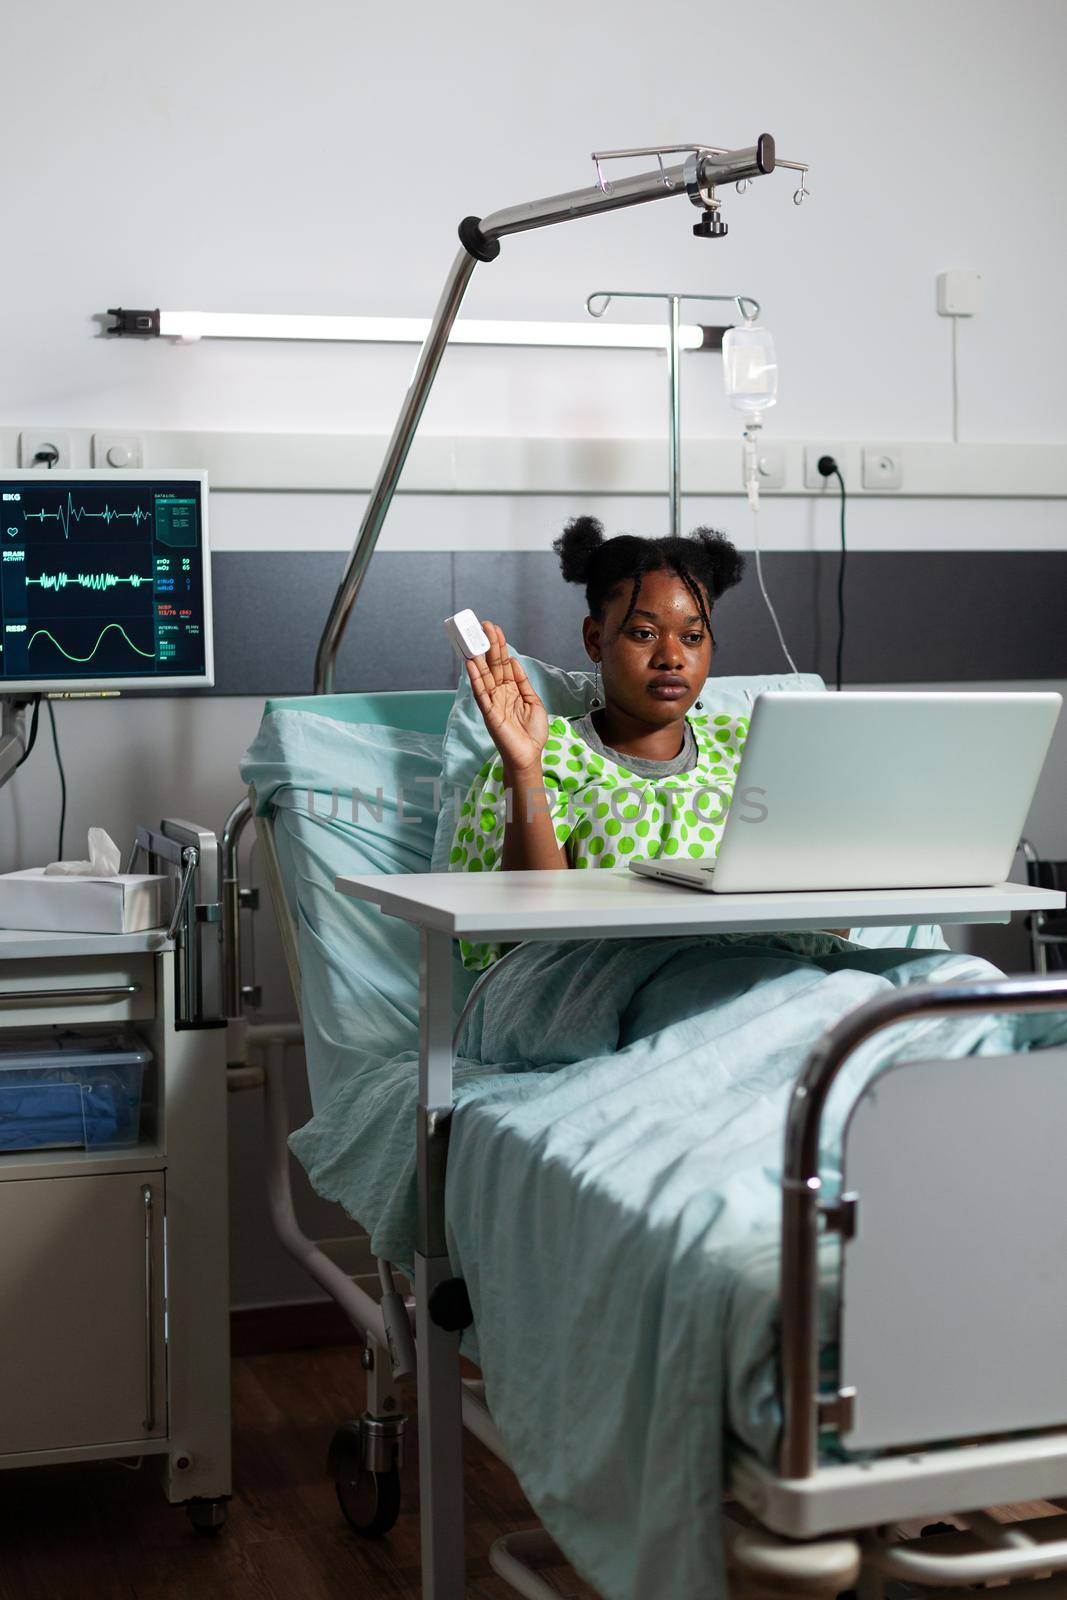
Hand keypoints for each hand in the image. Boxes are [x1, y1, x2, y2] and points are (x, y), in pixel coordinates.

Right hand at [466, 620, 548, 774]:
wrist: (529, 756)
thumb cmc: (532, 733)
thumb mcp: (534, 702)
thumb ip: (523, 682)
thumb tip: (513, 661)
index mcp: (512, 690)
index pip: (503, 663)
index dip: (499, 646)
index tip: (494, 629)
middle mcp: (500, 693)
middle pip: (493, 664)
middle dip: (489, 644)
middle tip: (484, 625)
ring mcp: (492, 702)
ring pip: (484, 674)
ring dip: (480, 655)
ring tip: (476, 637)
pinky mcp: (488, 712)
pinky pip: (480, 692)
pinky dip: (475, 677)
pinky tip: (471, 663)